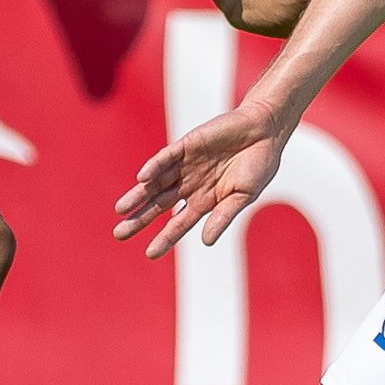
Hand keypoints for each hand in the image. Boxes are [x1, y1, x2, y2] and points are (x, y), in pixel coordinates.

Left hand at [113, 99, 289, 258]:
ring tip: (121, 209)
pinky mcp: (187, 145)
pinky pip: (166, 157)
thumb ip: (223, 216)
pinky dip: (154, 166)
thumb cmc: (258, 164)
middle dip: (140, 219)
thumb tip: (205, 242)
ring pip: (156, 183)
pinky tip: (142, 178)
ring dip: (138, 195)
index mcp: (205, 201)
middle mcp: (190, 185)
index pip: (178, 223)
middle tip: (119, 233)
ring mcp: (186, 165)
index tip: (149, 254)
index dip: (164, 238)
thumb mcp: (242, 196)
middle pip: (159, 205)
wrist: (265, 130)